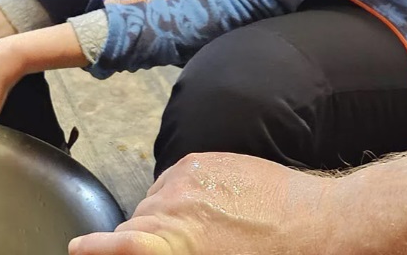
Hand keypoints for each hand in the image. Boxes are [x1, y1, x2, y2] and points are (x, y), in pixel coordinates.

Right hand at [68, 153, 330, 254]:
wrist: (327, 226)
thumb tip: (154, 245)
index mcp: (175, 244)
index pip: (115, 245)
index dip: (92, 249)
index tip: (78, 249)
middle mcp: (172, 209)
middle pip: (132, 227)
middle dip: (143, 243)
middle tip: (175, 253)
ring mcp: (185, 180)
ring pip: (152, 204)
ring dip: (163, 220)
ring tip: (202, 235)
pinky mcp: (200, 161)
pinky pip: (172, 181)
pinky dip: (181, 197)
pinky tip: (212, 213)